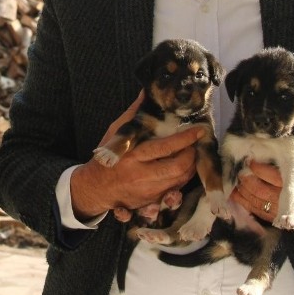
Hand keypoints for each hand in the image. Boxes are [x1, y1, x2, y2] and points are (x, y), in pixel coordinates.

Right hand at [71, 92, 198, 220]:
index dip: (186, 138)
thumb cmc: (106, 158)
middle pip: (179, 167)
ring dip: (191, 168)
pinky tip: (181, 171)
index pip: (165, 147)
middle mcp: (142, 176)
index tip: (198, 130)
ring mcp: (148, 192)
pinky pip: (175, 193)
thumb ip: (134, 114)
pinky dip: (182, 181)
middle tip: (195, 145)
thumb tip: (146, 91)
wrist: (94, 188)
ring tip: (190, 155)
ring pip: (180, 181)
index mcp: (133, 156)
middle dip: (193, 155)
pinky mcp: (151, 202)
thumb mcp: (115, 133)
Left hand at [230, 131, 293, 231]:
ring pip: (260, 203)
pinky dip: (249, 206)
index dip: (259, 167)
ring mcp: (293, 211)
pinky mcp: (290, 223)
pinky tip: (239, 197)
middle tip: (238, 169)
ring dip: (244, 193)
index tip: (248, 158)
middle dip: (247, 179)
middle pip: (264, 189)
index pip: (276, 174)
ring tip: (235, 182)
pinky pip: (263, 214)